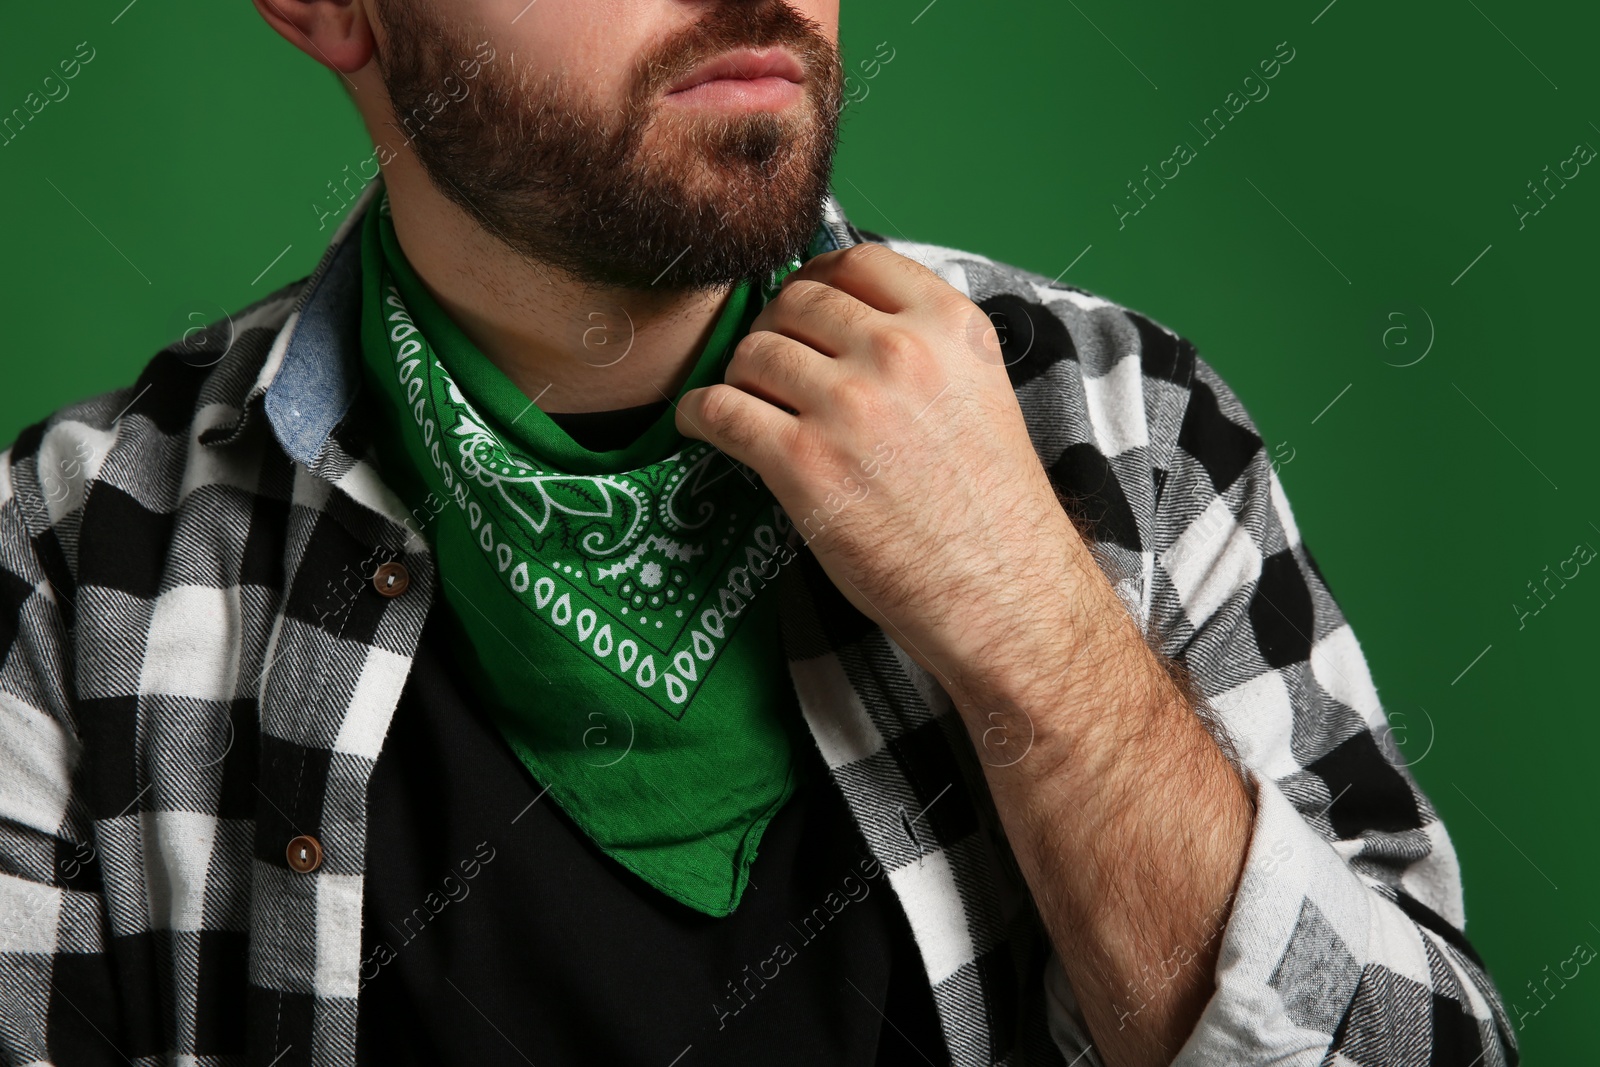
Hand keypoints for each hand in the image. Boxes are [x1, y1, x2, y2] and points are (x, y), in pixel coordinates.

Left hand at [675, 242, 1082, 693]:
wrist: (1004, 593)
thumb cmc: (991, 506)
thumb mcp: (978, 390)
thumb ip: (920, 344)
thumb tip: (840, 316)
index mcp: (948, 327)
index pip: (853, 262)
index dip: (814, 281)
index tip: (801, 309)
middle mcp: (898, 353)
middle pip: (794, 302)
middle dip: (774, 332)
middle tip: (772, 371)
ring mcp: (847, 407)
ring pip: (751, 353)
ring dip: (739, 377)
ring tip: (748, 407)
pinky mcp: (804, 465)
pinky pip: (719, 410)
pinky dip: (698, 414)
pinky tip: (701, 425)